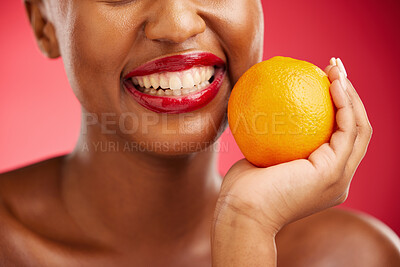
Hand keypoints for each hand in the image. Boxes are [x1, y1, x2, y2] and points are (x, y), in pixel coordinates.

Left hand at [211, 58, 371, 265]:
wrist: (241, 213)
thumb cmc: (244, 189)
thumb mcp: (261, 158)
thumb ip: (271, 139)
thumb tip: (265, 111)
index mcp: (324, 177)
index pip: (341, 138)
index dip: (339, 108)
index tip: (323, 80)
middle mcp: (338, 178)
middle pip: (356, 130)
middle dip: (351, 96)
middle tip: (336, 68)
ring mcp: (339, 177)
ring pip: (359, 127)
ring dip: (352, 94)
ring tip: (337, 68)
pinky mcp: (333, 172)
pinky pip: (346, 128)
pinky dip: (344, 103)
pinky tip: (333, 83)